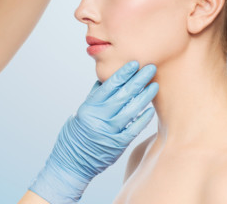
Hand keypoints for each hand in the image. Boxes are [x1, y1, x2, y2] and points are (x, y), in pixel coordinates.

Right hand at [29, 61, 157, 202]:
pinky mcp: (117, 145)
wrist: (71, 164)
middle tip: (152, 67)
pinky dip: (142, 119)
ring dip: (144, 97)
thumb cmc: (75, 135)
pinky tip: (150, 110)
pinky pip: (133, 129)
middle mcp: (99, 118)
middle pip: (123, 95)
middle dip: (138, 80)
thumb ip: (95, 96)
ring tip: (154, 85)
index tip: (135, 63)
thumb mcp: (81, 112)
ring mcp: (108, 132)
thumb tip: (106, 78)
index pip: (109, 86)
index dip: (123, 73)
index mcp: (89, 107)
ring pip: (130, 110)